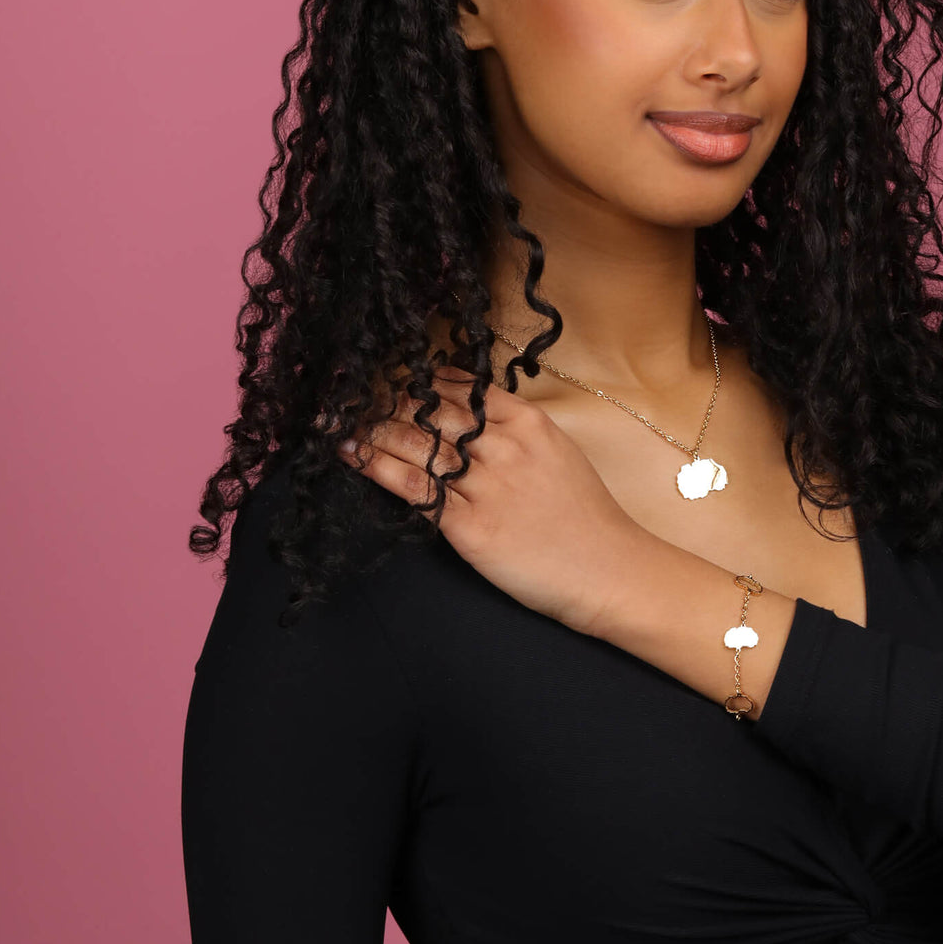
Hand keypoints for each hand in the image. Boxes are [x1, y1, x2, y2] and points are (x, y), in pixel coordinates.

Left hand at [337, 368, 648, 636]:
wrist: (605, 569)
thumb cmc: (584, 516)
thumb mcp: (557, 453)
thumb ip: (515, 430)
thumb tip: (470, 412)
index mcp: (527, 422)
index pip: (461, 388)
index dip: (419, 380)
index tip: (389, 374)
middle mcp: (502, 446)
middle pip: (430, 412)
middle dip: (385, 399)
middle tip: (348, 392)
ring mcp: (484, 486)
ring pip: (414, 446)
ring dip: (370, 428)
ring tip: (337, 418)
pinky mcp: (468, 527)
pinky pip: (413, 489)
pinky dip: (376, 467)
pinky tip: (350, 453)